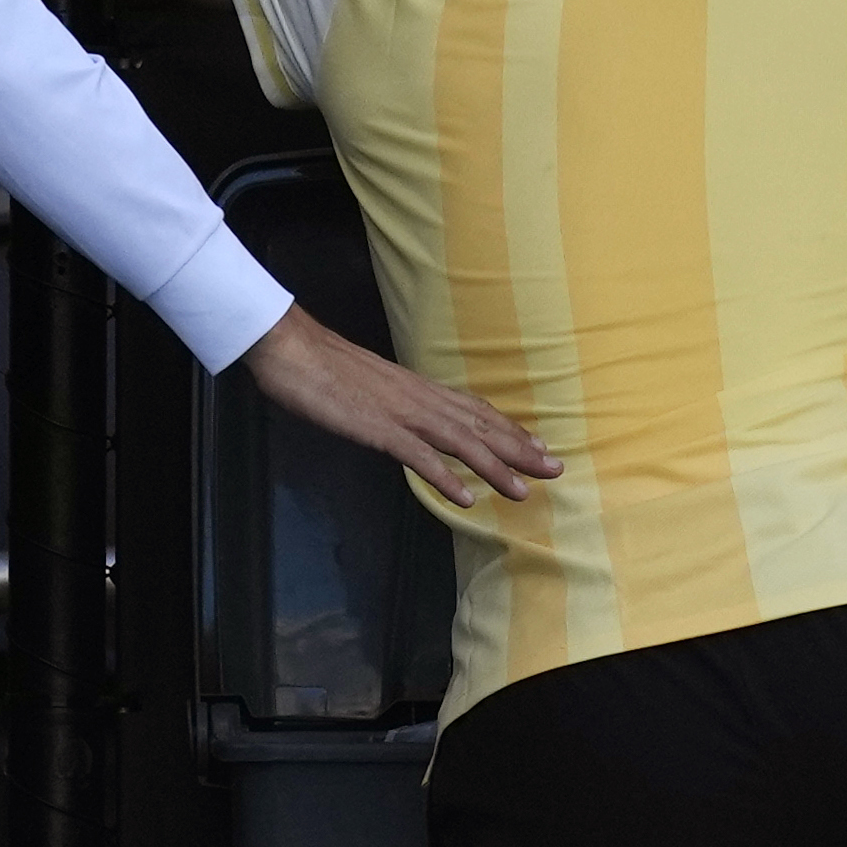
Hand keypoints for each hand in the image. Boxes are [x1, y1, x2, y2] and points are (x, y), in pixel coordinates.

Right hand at [240, 303, 557, 509]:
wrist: (291, 348)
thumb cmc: (323, 366)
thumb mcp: (371, 386)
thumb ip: (394, 404)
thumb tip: (407, 423)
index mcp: (418, 388)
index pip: (475, 410)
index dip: (509, 429)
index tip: (539, 446)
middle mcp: (420, 398)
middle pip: (480, 427)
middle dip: (520, 450)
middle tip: (555, 470)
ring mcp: (402, 413)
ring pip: (461, 443)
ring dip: (495, 469)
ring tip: (522, 492)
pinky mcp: (379, 428)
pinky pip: (420, 456)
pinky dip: (445, 477)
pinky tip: (466, 499)